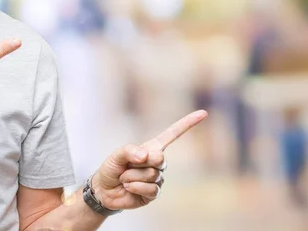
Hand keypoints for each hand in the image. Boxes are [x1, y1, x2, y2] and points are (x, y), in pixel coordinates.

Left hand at [92, 110, 207, 210]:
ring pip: (152, 175)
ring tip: (124, 178)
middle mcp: (158, 162)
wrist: (105, 190)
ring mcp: (157, 178)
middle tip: (127, 165)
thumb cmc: (111, 168)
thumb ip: (129, 150)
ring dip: (132, 176)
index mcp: (151, 148)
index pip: (172, 134)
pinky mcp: (154, 193)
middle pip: (159, 159)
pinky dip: (135, 187)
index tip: (203, 113)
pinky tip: (128, 187)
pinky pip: (150, 189)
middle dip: (140, 162)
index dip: (187, 124)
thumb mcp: (116, 154)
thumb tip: (147, 156)